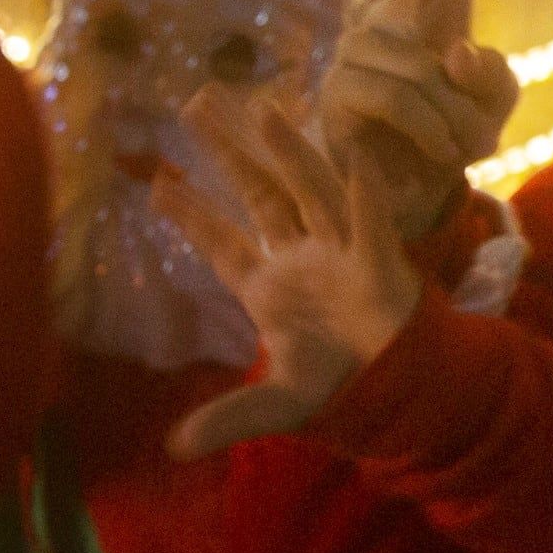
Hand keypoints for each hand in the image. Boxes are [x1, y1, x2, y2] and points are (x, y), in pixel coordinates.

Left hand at [162, 91, 424, 455]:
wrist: (398, 391)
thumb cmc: (337, 385)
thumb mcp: (277, 405)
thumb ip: (228, 417)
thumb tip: (172, 449)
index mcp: (267, 287)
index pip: (221, 242)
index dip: (190, 213)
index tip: (154, 182)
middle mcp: (300, 258)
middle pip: (261, 196)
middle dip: (230, 154)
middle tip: (195, 104)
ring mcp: (340, 255)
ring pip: (311, 194)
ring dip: (290, 153)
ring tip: (263, 110)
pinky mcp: (381, 265)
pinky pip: (372, 224)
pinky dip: (365, 194)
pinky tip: (356, 155)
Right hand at [323, 0, 519, 227]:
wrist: (397, 204)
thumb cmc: (442, 149)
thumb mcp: (492, 116)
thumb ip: (496, 80)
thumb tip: (455, 50)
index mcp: (437, 18)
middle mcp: (396, 22)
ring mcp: (363, 52)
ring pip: (432, 70)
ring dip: (459, 120)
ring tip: (453, 148)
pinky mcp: (341, 92)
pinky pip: (404, 100)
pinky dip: (433, 133)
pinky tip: (433, 152)